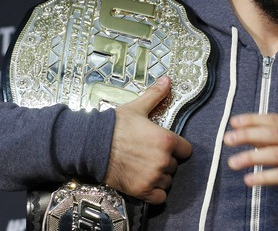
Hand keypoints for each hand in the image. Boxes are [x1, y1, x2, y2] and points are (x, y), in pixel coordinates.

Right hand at [104, 76, 191, 203]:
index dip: (176, 148)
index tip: (165, 146)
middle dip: (165, 161)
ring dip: (160, 177)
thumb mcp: (137, 108)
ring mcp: (153, 177)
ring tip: (145, 167)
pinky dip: (155, 192)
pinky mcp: (141, 191)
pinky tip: (145, 182)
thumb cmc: (114, 126)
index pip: (186, 150)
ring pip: (167, 181)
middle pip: (175, 165)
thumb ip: (156, 95)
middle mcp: (163, 160)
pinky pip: (159, 197)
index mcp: (166, 140)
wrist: (91, 146)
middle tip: (149, 155)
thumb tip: (168, 79)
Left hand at [224, 113, 277, 208]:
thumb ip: (277, 141)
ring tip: (233, 162)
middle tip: (228, 139)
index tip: (234, 122)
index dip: (253, 119)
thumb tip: (249, 136)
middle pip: (274, 134)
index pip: (274, 120)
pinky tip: (250, 180)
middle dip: (248, 135)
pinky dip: (264, 177)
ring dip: (252, 157)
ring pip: (276, 154)